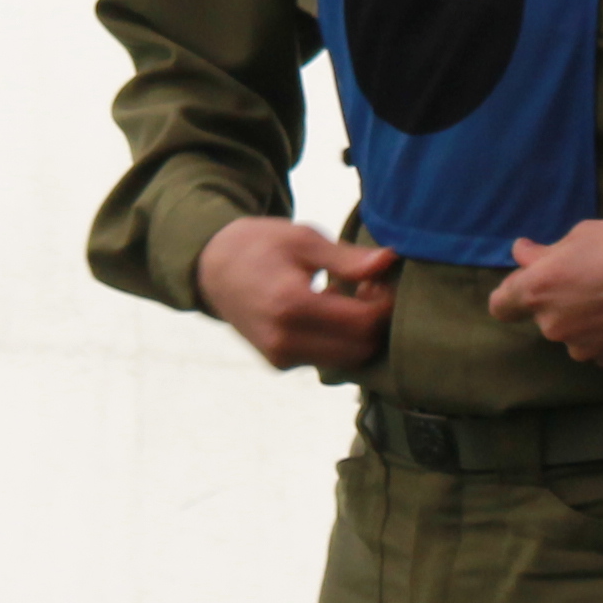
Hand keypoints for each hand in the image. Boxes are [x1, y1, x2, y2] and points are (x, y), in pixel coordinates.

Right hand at [196, 217, 399, 373]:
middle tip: (369, 288)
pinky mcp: (279, 363)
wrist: (213, 267)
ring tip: (348, 295)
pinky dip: (340, 340)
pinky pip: (327, 360)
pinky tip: (330, 309)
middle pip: (360, 348)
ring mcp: (280, 357)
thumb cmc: (261, 245)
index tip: (381, 280)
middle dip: (375, 322)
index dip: (384, 304)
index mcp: (291, 305)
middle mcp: (284, 340)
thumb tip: (389, 260)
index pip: (362, 323)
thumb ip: (348, 258)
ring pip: (347, 360)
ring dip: (359, 333)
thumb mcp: (303, 239)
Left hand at [487, 219, 602, 365]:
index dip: (512, 295)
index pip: (501, 306)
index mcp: (539, 289)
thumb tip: (522, 253)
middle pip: (542, 318)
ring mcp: (581, 347)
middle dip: (558, 302)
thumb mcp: (582, 234)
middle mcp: (553, 325)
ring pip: (571, 335)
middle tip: (589, 279)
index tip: (531, 285)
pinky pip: (597, 347)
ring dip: (582, 321)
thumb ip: (546, 251)